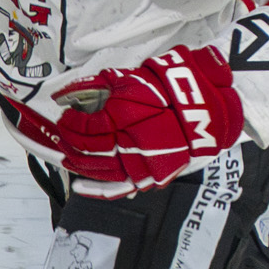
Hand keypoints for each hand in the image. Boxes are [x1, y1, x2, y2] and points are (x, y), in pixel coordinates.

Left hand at [53, 45, 244, 192]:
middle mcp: (131, 144)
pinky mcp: (150, 176)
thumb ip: (97, 86)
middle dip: (67, 141)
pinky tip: (79, 187)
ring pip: (97, 169)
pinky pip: (119, 188)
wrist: (209, 110)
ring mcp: (140, 164)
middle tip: (59, 133)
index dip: (69, 123)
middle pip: (87, 150)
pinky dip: (97, 190)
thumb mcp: (132, 78)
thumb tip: (65, 94)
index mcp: (125, 117)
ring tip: (64, 153)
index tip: (63, 116)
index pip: (84, 128)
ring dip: (76, 162)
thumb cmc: (173, 90)